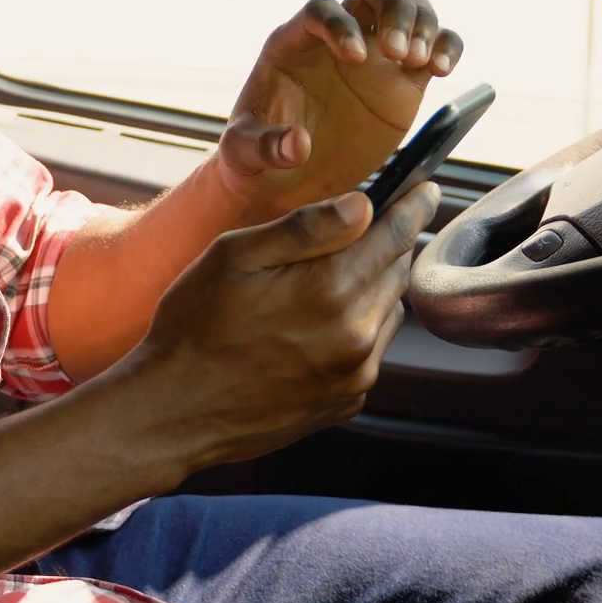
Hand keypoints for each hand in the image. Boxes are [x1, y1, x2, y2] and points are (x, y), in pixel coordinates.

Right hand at [116, 183, 437, 469]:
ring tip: (329, 279)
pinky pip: (370, 351)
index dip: (413, 206)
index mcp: (329, 291)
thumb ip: (303, 228)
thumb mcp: (233, 257)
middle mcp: (355, 336)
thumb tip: (363, 204)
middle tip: (367, 226)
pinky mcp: (345, 402)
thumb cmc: (193, 326)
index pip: (394, 236)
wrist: (174, 412)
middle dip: (388, 244)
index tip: (427, 190)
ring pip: (388, 312)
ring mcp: (354, 375)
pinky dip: (358, 329)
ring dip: (372, 288)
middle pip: (396, 272)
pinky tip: (314, 326)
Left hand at [218, 0, 462, 217]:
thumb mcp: (244, 156)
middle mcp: (340, 36)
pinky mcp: (405, 78)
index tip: (356, 59)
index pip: (322, 9)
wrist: (287, 178)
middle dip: (396, 5)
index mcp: (295, 43)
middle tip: (399, 53)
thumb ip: (264, 148)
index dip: (341, 25)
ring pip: (412, 2)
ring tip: (421, 64)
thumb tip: (299, 144)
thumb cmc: (255, 158)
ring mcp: (376, 53)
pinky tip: (442, 69)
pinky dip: (448, 45)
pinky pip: (437, 41)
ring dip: (425, 23)